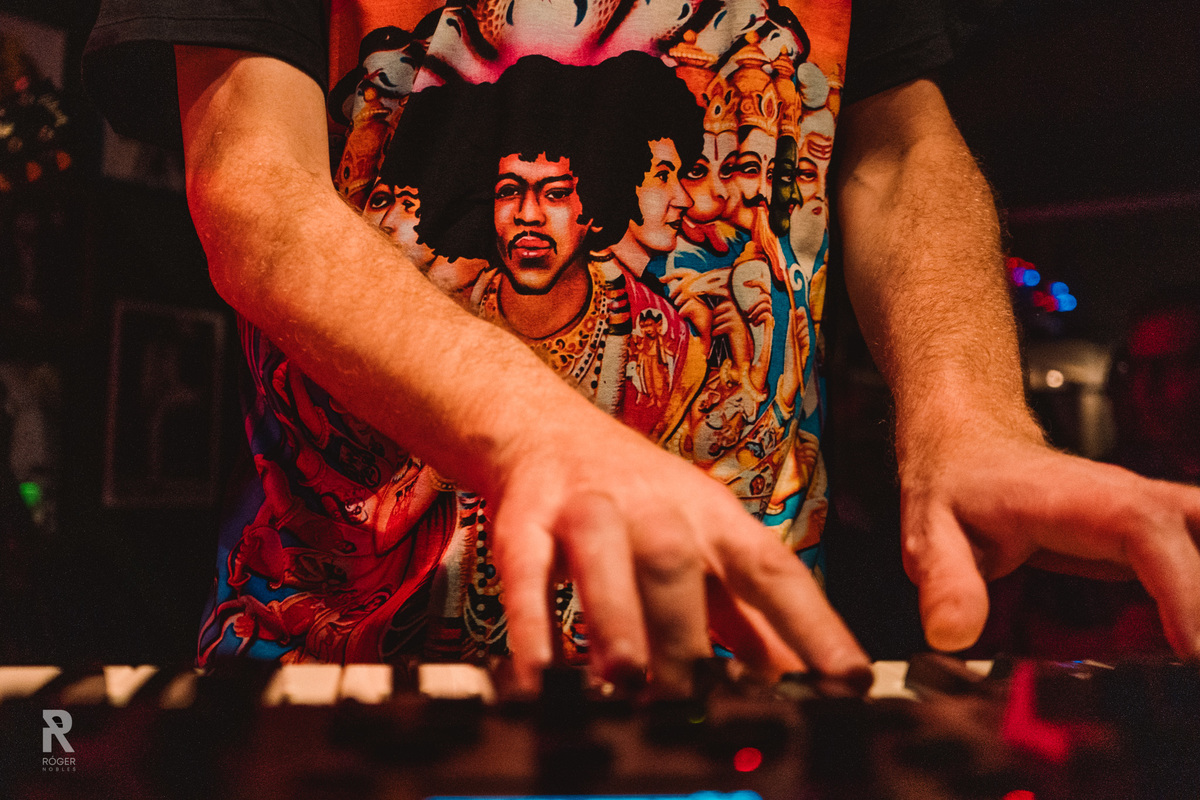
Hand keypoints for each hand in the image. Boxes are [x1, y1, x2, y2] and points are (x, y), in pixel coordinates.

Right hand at [484, 407, 870, 694]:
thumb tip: (796, 681)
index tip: (846, 681)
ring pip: (605, 556)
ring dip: (616, 618)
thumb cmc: (635, 498)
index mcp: (712, 518)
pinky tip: (537, 677)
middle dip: (685, 634)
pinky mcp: (526, 517)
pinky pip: (525, 570)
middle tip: (688, 701)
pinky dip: (531, 624)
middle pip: (679, 562)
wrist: (543, 426)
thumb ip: (744, 616)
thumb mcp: (700, 543)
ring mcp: (588, 507)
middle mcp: (655, 508)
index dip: (813, 624)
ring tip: (625, 680)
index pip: (772, 569)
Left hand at [900, 431, 1199, 657]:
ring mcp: (1147, 516)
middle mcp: (1129, 501)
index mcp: (1082, 499)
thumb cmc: (956, 483)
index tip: (1192, 649)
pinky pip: (1199, 557)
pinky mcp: (1151, 536)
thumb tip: (952, 634)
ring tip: (1187, 649)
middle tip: (1192, 662)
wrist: (967, 446)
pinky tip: (1185, 636)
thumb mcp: (930, 533)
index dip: (1183, 589)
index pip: (1149, 532)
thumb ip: (944, 581)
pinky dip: (1196, 590)